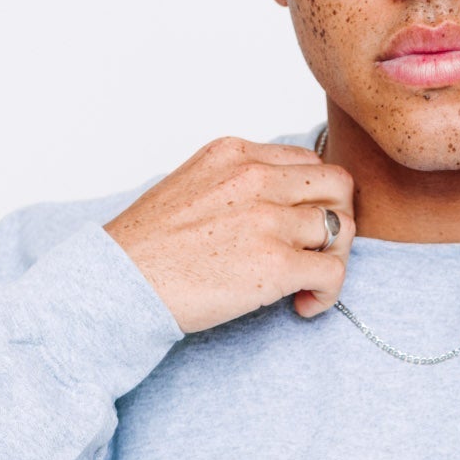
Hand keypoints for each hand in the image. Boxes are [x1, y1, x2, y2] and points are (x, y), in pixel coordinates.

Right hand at [104, 137, 355, 333]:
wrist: (118, 283)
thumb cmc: (146, 248)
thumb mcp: (191, 186)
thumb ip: (235, 185)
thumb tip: (273, 207)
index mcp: (236, 154)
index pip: (308, 161)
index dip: (314, 197)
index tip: (300, 226)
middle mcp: (256, 178)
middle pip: (338, 185)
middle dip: (339, 219)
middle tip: (318, 251)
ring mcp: (268, 220)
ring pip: (341, 229)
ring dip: (332, 260)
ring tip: (305, 285)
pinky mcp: (275, 264)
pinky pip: (333, 272)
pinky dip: (328, 292)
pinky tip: (302, 305)